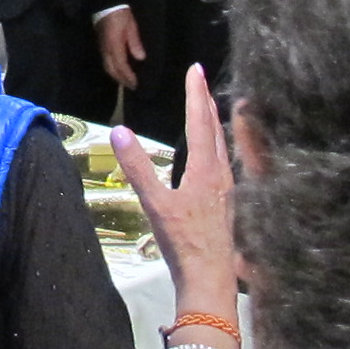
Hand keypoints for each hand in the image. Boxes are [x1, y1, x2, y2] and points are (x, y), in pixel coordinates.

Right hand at [94, 6, 142, 91]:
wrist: (106, 4)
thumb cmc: (121, 14)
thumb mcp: (131, 26)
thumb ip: (135, 43)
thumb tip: (140, 58)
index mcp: (114, 45)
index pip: (121, 66)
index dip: (128, 76)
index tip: (136, 84)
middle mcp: (106, 50)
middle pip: (112, 70)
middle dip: (121, 80)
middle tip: (131, 86)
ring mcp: (102, 48)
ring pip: (107, 67)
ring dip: (116, 76)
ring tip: (125, 81)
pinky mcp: (101, 45)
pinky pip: (106, 62)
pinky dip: (112, 69)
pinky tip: (118, 70)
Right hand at [113, 65, 239, 329]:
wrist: (210, 280)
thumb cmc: (183, 243)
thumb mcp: (155, 204)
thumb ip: (138, 167)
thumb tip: (119, 130)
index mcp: (206, 170)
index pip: (199, 121)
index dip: (196, 93)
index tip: (194, 68)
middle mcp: (222, 174)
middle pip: (216, 129)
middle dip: (207, 101)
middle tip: (201, 78)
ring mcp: (229, 190)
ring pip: (224, 146)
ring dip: (216, 122)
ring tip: (212, 107)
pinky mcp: (230, 204)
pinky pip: (227, 162)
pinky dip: (222, 145)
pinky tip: (218, 156)